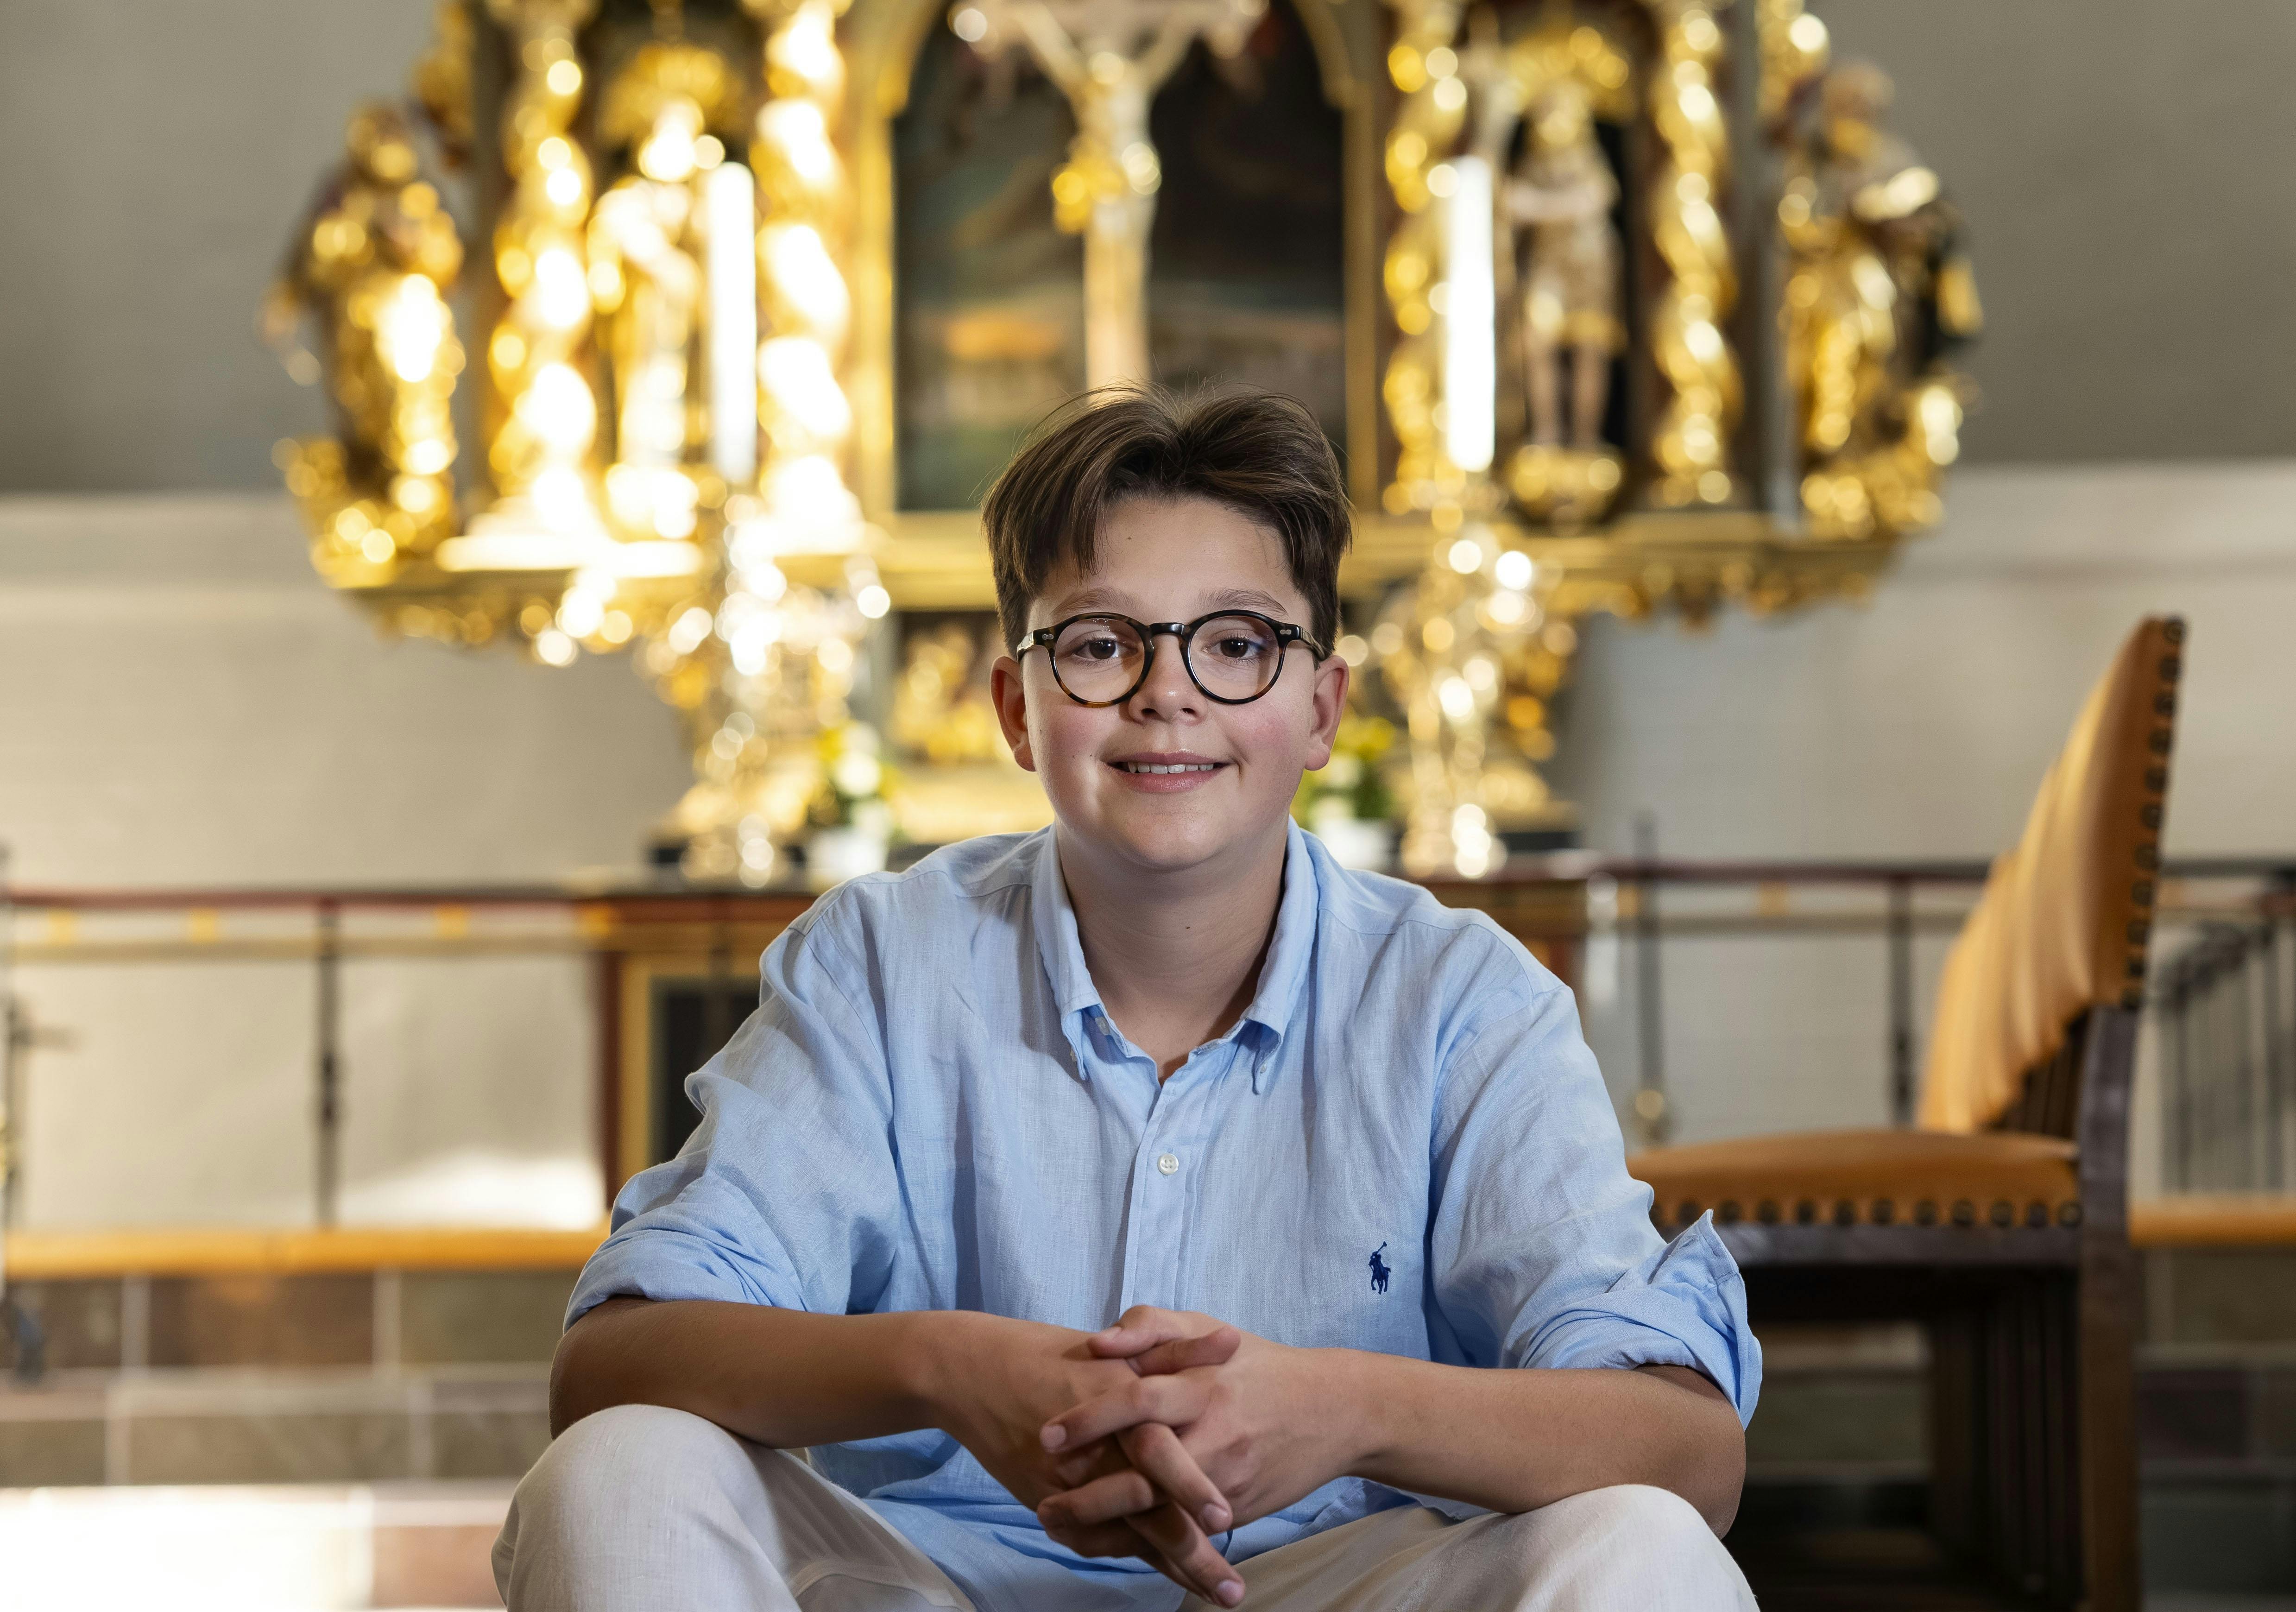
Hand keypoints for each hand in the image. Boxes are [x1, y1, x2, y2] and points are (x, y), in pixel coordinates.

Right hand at [920, 1310, 1245, 1602]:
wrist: (980, 1374)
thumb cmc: (1057, 1355)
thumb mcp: (1123, 1347)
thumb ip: (1180, 1352)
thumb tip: (1233, 1339)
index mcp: (1121, 1408)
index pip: (1163, 1458)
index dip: (1195, 1491)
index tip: (1228, 1519)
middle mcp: (1099, 1454)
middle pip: (1152, 1512)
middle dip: (1195, 1553)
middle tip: (1232, 1591)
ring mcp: (1074, 1485)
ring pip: (1131, 1535)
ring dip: (1177, 1568)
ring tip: (1217, 1594)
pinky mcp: (1053, 1503)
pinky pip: (1099, 1540)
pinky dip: (1135, 1555)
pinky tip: (1173, 1573)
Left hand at [1035, 1307, 1357, 1566]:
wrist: (1333, 1410)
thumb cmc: (1255, 1363)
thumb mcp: (1205, 1325)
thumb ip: (1148, 1326)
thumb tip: (1096, 1342)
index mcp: (1202, 1384)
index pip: (1139, 1401)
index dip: (1091, 1419)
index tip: (1047, 1436)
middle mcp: (1215, 1435)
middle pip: (1146, 1474)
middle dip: (1091, 1497)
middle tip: (1043, 1506)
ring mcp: (1227, 1480)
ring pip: (1162, 1516)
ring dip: (1107, 1531)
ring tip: (1060, 1530)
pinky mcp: (1237, 1511)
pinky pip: (1184, 1534)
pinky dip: (1142, 1547)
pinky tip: (1102, 1546)